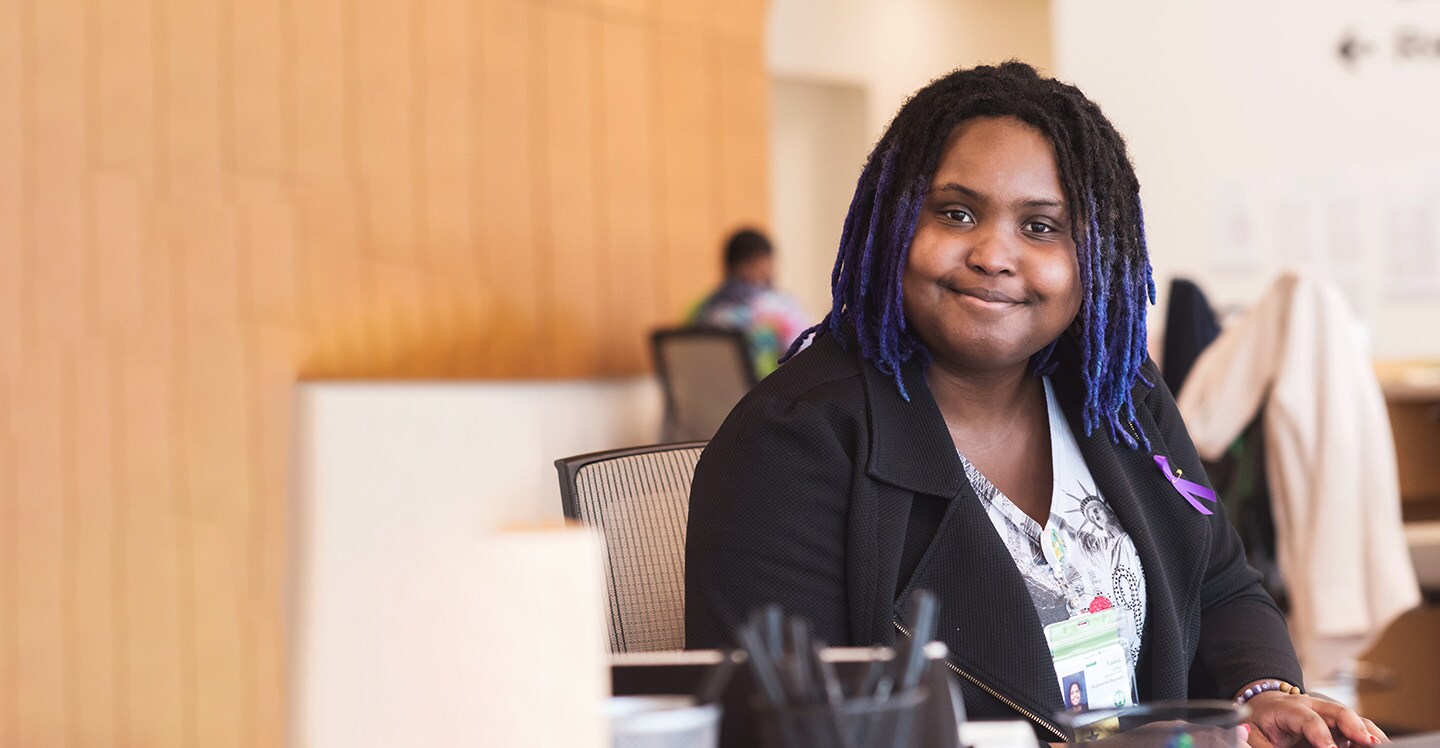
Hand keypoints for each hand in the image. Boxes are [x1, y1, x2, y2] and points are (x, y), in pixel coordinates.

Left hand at [1244, 691, 1387, 746]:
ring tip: (1382, 746)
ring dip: (1368, 732)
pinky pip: (1358, 727)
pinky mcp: (1338, 723)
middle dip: (1355, 727)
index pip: (1308, 718)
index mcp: (1288, 707)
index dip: (1320, 734)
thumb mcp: (1253, 734)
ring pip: (1353, 718)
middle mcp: (1312, 705)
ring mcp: (1327, 712)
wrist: (1263, 706)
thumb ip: (1263, 746)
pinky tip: (1378, 745)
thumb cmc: (1258, 722)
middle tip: (1369, 744)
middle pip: (1338, 711)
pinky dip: (1369, 736)